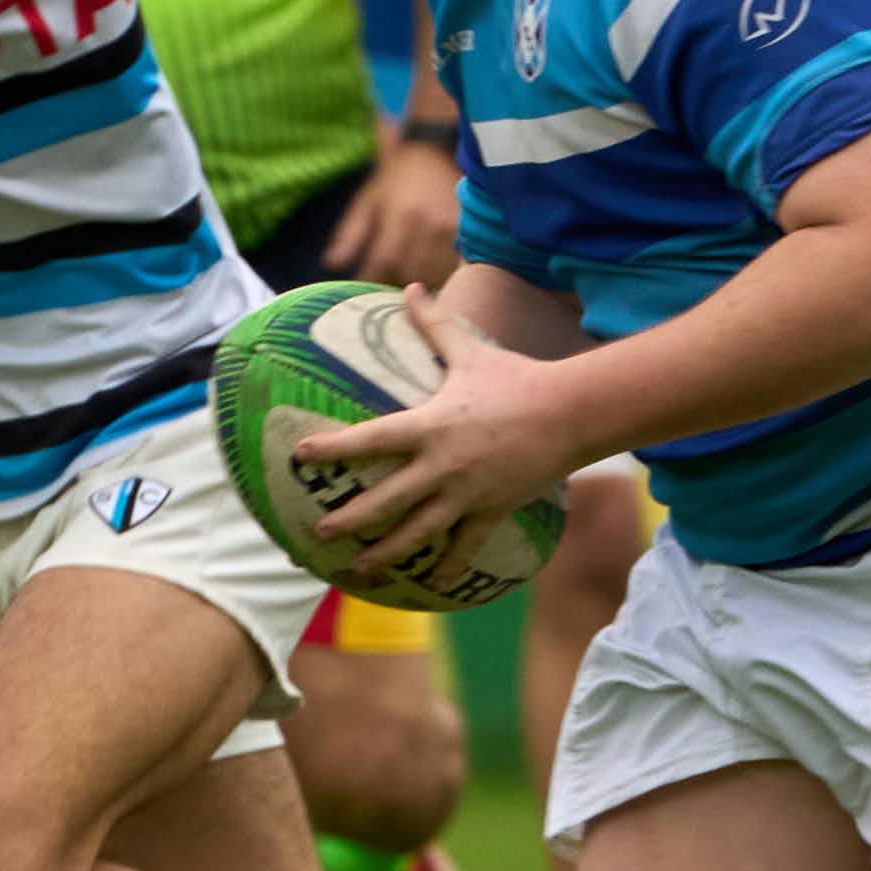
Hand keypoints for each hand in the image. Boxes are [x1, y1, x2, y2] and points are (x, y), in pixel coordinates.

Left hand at [295, 285, 582, 569]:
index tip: (300, 456)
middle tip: (317, 535)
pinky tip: (432, 584)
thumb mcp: (471, 350)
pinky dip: (449, 566)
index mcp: (430, 427)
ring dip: (386, 553)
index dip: (334, 448)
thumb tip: (411, 287)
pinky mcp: (491, 511)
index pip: (371, 440)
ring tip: (358, 569)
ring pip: (418, 533)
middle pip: (386, 501)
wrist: (570, 414)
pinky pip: (465, 546)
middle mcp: (442, 467)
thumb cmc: (517, 378)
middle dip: (349, 521)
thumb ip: (434, 323)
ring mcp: (467, 494)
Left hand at [325, 134, 460, 289]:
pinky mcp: (469, 233)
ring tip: (409, 278)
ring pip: (433, 274)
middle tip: (386, 282)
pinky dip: (440, 275)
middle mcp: (430, 223)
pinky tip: (430, 271)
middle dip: (395, 281)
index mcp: (402, 214)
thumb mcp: (367, 201)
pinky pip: (453, 268)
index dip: (372, 278)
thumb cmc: (395, 180)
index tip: (363, 288)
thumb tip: (331, 264)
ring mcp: (453, 229)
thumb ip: (350, 234)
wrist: (434, 153)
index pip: (385, 260)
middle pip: (410, 272)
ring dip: (418, 282)